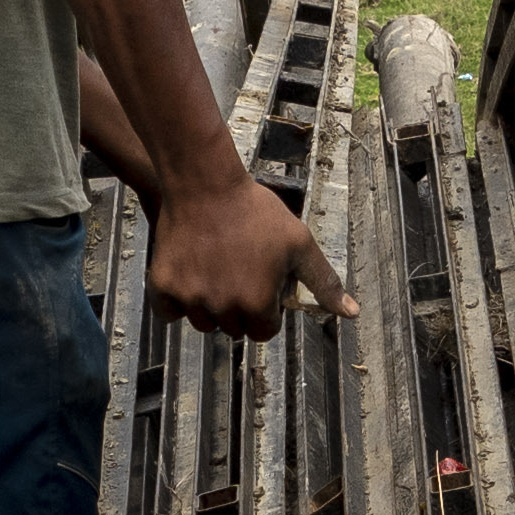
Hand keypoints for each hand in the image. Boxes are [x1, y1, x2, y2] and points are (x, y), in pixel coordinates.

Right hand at [147, 167, 315, 344]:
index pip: (264, 331)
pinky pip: (168, 312)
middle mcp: (223, 308)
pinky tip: (190, 276)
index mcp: (257, 303)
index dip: (266, 309)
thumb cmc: (255, 210)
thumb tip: (351, 313)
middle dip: (239, 308)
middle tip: (238, 271)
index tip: (260, 282)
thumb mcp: (299, 242)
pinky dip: (176, 302)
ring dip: (209, 306)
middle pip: (233, 329)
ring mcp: (190, 299)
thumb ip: (323, 281)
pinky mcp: (163, 287)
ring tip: (214, 270)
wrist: (204, 183)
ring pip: (202, 322)